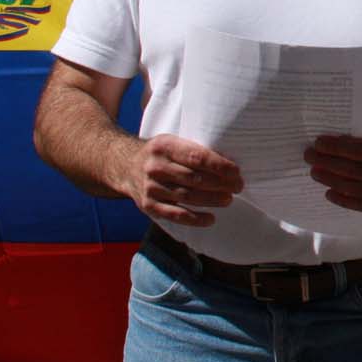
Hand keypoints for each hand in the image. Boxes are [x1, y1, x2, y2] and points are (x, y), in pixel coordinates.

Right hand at [122, 134, 242, 226]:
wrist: (123, 166)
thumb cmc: (159, 154)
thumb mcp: (172, 142)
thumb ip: (193, 150)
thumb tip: (228, 162)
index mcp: (164, 146)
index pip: (196, 156)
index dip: (219, 165)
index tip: (236, 172)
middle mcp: (155, 167)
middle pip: (194, 178)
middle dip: (220, 184)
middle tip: (238, 186)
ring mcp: (151, 188)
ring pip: (187, 197)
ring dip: (211, 200)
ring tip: (228, 199)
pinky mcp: (148, 206)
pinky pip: (174, 215)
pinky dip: (194, 219)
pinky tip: (210, 218)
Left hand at [305, 122, 361, 212]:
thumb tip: (335, 134)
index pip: (360, 150)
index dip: (337, 147)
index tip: (318, 143)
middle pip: (355, 170)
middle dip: (328, 163)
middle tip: (310, 157)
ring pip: (357, 189)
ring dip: (332, 181)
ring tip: (315, 173)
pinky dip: (344, 200)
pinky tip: (329, 192)